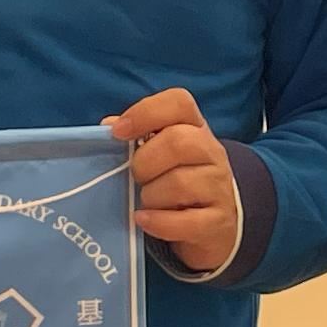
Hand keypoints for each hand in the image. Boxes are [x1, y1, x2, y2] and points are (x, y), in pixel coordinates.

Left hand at [108, 88, 240, 277]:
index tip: (118, 132)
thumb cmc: (177, 181)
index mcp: (195, 128)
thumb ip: (135, 137)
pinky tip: (144, 219)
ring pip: (181, 183)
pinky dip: (159, 222)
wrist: (214, 223)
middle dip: (144, 162)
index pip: (179, 103)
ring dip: (151, 196)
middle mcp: (212, 153)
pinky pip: (188, 222)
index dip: (145, 112)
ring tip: (146, 201)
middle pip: (179, 142)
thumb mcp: (159, 155)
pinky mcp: (218, 221)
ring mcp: (219, 187)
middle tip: (135, 177)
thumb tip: (108, 126)